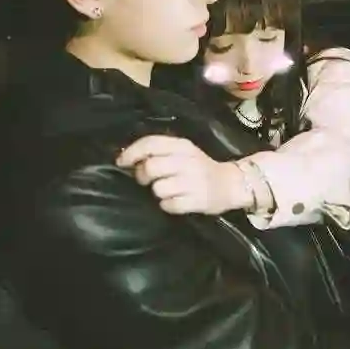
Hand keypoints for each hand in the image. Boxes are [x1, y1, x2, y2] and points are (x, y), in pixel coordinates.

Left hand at [116, 135, 246, 216]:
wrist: (229, 183)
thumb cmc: (199, 167)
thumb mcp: (182, 152)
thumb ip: (159, 152)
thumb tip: (127, 158)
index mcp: (182, 145)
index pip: (150, 143)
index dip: (131, 153)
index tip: (120, 163)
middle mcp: (187, 160)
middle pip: (150, 167)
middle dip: (142, 176)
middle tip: (146, 180)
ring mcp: (193, 181)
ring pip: (158, 188)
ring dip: (157, 192)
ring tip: (167, 191)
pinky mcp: (197, 200)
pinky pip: (169, 205)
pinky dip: (168, 205)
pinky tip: (176, 201)